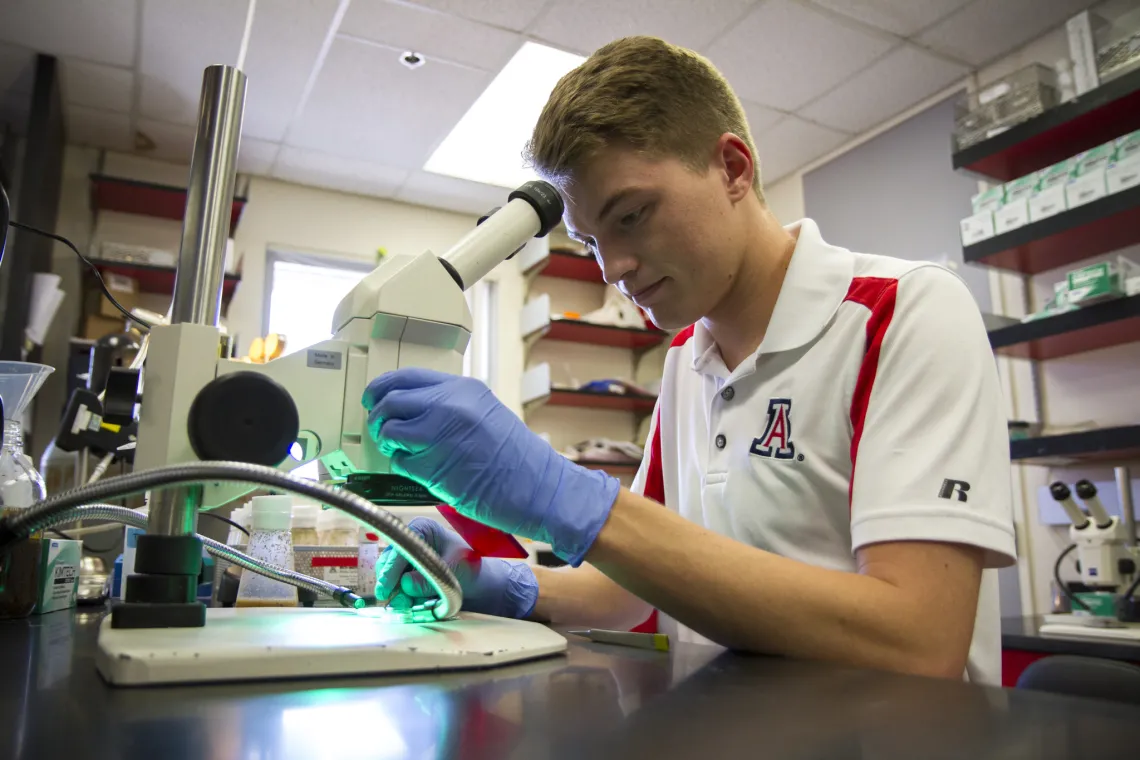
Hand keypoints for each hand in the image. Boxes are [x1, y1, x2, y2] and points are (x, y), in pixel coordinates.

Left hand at [362, 368, 619, 565]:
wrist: (539, 488)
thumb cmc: (517, 457)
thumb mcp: (486, 413)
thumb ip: (451, 405)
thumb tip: (410, 409)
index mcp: (463, 389)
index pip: (406, 377)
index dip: (382, 388)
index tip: (373, 398)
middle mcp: (449, 406)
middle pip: (390, 401)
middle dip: (378, 417)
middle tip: (381, 431)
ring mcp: (440, 436)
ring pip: (389, 431)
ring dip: (389, 443)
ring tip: (403, 451)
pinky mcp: (434, 468)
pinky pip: (400, 462)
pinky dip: (404, 467)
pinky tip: (423, 471)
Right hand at [376, 517, 537, 618]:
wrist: (479, 582)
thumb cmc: (471, 567)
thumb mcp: (455, 571)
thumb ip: (431, 579)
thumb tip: (406, 585)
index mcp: (423, 529)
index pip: (400, 547)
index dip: (391, 568)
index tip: (386, 588)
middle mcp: (411, 541)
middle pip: (388, 561)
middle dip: (391, 584)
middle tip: (397, 603)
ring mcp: (407, 558)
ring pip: (389, 576)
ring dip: (397, 593)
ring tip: (409, 606)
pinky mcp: (406, 574)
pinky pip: (396, 587)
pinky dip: (402, 597)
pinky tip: (414, 605)